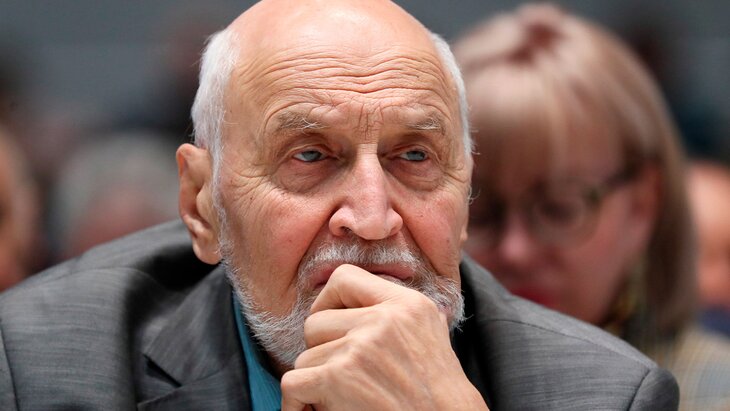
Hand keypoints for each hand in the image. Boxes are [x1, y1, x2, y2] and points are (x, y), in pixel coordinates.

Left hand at [280, 264, 487, 410]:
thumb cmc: (439, 393)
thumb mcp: (430, 334)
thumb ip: (398, 312)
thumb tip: (359, 297)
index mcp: (406, 304)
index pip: (344, 277)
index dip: (328, 301)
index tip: (332, 327)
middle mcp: (383, 319)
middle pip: (315, 322)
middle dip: (320, 351)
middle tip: (340, 374)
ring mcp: (361, 347)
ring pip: (304, 357)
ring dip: (316, 382)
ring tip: (342, 397)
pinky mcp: (340, 377)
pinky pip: (293, 382)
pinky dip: (295, 403)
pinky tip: (309, 409)